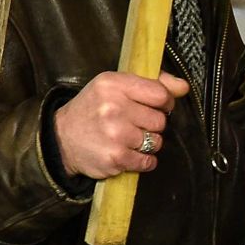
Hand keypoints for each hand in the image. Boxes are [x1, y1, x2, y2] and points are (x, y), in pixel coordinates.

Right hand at [53, 71, 189, 179]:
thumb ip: (151, 83)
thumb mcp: (113, 87)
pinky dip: (143, 160)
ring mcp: (115, 134)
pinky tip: (128, 153)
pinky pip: (148, 161)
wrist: (61, 138)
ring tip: (127, 139)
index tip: (156, 106)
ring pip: (156, 141)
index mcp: (113, 84)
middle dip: (151, 124)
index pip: (160, 93)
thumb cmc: (92, 110)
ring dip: (147, 143)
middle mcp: (113, 107)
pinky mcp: (116, 158)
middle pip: (160, 120)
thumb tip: (183, 87)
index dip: (164, 102)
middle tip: (133, 124)